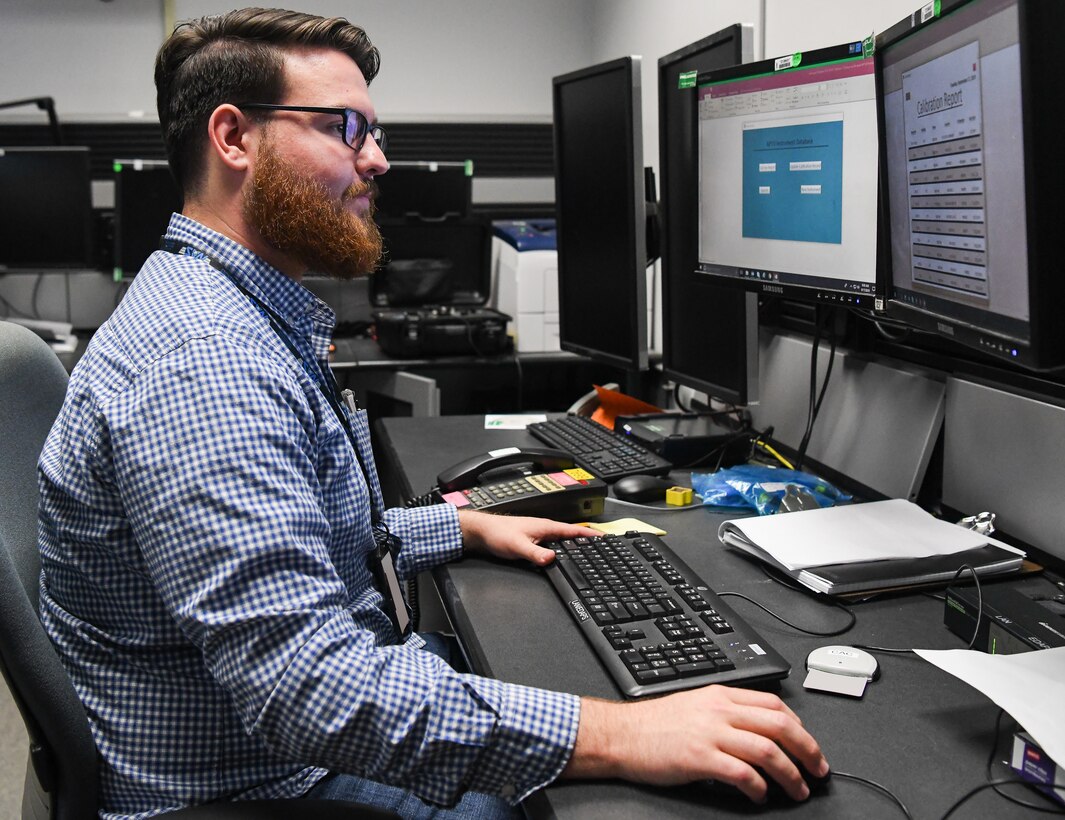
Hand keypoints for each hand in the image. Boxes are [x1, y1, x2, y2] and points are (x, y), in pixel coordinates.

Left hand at [457, 509, 599, 566]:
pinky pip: (553, 545)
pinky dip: (562, 549)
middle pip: (571, 536)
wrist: (482, 531)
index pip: (573, 531)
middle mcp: (544, 529)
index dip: (590, 535)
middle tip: (602, 547)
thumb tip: (551, 559)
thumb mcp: (518, 546)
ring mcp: (539, 534)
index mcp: (546, 527)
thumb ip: (535, 553)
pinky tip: (562, 556)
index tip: (605, 538)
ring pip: (562, 540)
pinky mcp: (534, 540)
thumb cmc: (498, 534)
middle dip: (587, 541)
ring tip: (588, 552)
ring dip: (575, 545)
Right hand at [563, 685, 827, 802]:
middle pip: (780, 725)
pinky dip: (759, 788)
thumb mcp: (695, 704)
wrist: (621, 734)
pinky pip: (742, 774)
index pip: (774, 705)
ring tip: (798, 790)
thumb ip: (725, 711)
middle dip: (807, 750)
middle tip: (818, 770)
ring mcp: (711, 733)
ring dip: (791, 774)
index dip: (800, 727)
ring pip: (768, 750)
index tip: (809, 745)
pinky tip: (761, 797)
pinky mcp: (700, 757)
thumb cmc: (654, 724)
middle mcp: (720, 710)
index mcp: (721, 695)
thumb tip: (758, 730)